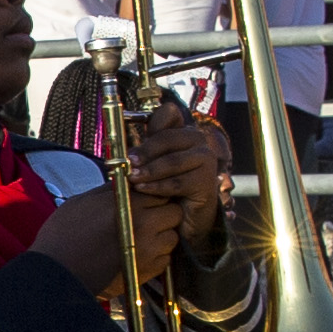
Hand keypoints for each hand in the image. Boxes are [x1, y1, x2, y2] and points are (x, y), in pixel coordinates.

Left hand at [125, 111, 229, 274]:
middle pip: (168, 138)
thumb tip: (125, 148)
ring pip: (173, 161)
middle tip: (127, 163)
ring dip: (149, 170)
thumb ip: (141, 151)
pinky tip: (142, 189)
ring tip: (131, 178)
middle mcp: (198, 141)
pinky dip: (158, 186)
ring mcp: (206, 160)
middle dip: (145, 152)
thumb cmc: (162, 188)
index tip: (137, 134)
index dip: (152, 123)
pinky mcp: (207, 182)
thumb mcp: (148, 166)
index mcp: (182, 132)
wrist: (183, 217)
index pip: (169, 114)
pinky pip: (178, 182)